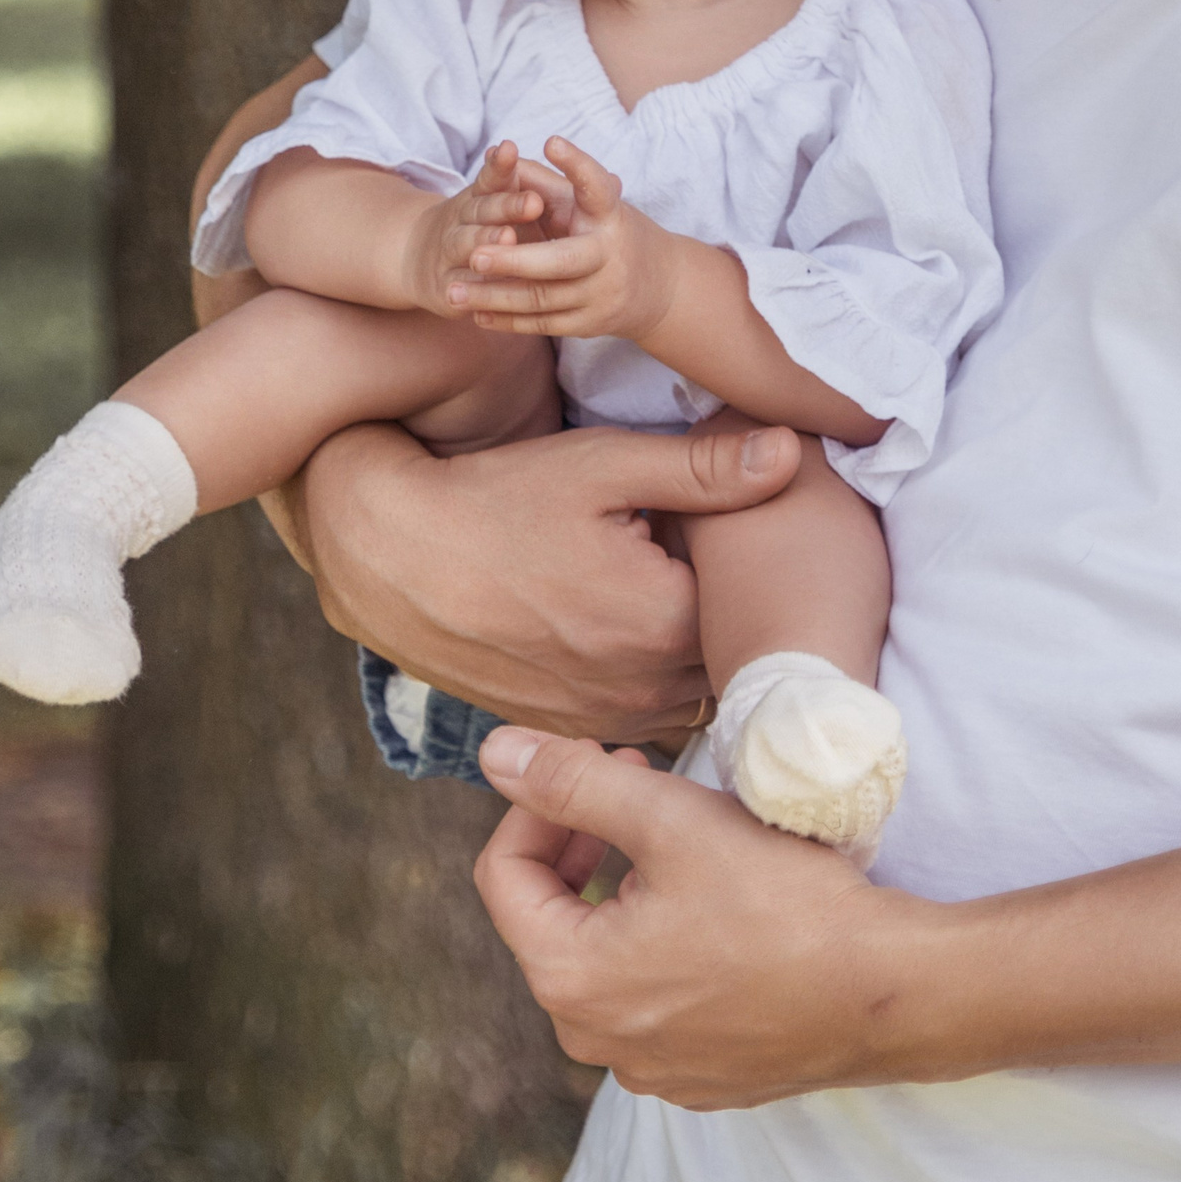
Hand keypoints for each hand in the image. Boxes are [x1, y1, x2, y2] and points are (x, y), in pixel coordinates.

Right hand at [297, 415, 803, 740]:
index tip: (728, 531)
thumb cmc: (497, 501)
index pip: (757, 607)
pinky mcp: (566, 729)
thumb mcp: (604, 466)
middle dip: (731, 617)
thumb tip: (790, 452)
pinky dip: (648, 680)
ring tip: (661, 594)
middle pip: (729, 660)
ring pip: (689, 696)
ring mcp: (601, 719)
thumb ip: (705, 468)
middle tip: (700, 561)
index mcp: (665, 624)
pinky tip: (620, 628)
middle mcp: (641, 690)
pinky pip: (640, 717)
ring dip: (693, 655)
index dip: (751, 566)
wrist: (390, 557)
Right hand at [399, 140, 573, 316]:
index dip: (500, 165)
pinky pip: (462, 289)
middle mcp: (458, 220)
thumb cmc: (474, 226)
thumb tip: (548, 155)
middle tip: (533, 202)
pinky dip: (474, 290)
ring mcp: (447, 253)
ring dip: (486, 241)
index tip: (511, 149)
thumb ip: (512, 182)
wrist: (415, 260)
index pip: (489, 178)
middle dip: (507, 206)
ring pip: (468, 245)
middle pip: (481, 209)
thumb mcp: (490, 200)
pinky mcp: (445, 289)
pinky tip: (489, 288)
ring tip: (508, 237)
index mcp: (476, 197)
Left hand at [447, 136, 682, 341]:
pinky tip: (476, 314)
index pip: (597, 187)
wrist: (661, 288)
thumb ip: (543, 181)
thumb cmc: (609, 231)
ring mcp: (601, 293)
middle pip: (561, 261)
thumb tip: (498, 154)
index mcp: (610, 215)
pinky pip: (543, 324)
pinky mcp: (590, 323)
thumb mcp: (588, 204)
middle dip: (516, 261)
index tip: (552, 141)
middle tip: (474, 255)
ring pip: (543, 298)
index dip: (578, 165)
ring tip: (454, 291)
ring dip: (495, 296)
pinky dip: (507, 321)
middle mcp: (609, 254)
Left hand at [474, 730, 910, 1106]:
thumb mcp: (671, 819)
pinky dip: (664, 949)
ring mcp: (649, 1069)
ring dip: (626, 894)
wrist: (887, 991)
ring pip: (603, 960)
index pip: (505, 874)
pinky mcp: (698, 1079)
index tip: (606, 766)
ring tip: (687, 849)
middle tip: (642, 787)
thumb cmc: (782, 902)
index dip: (542, 803)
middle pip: (551, 919)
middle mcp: (594, 1041)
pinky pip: (651, 1002)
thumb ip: (572, 781)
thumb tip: (497, 754)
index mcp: (569, 979)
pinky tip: (721, 914)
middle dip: (585, 843)